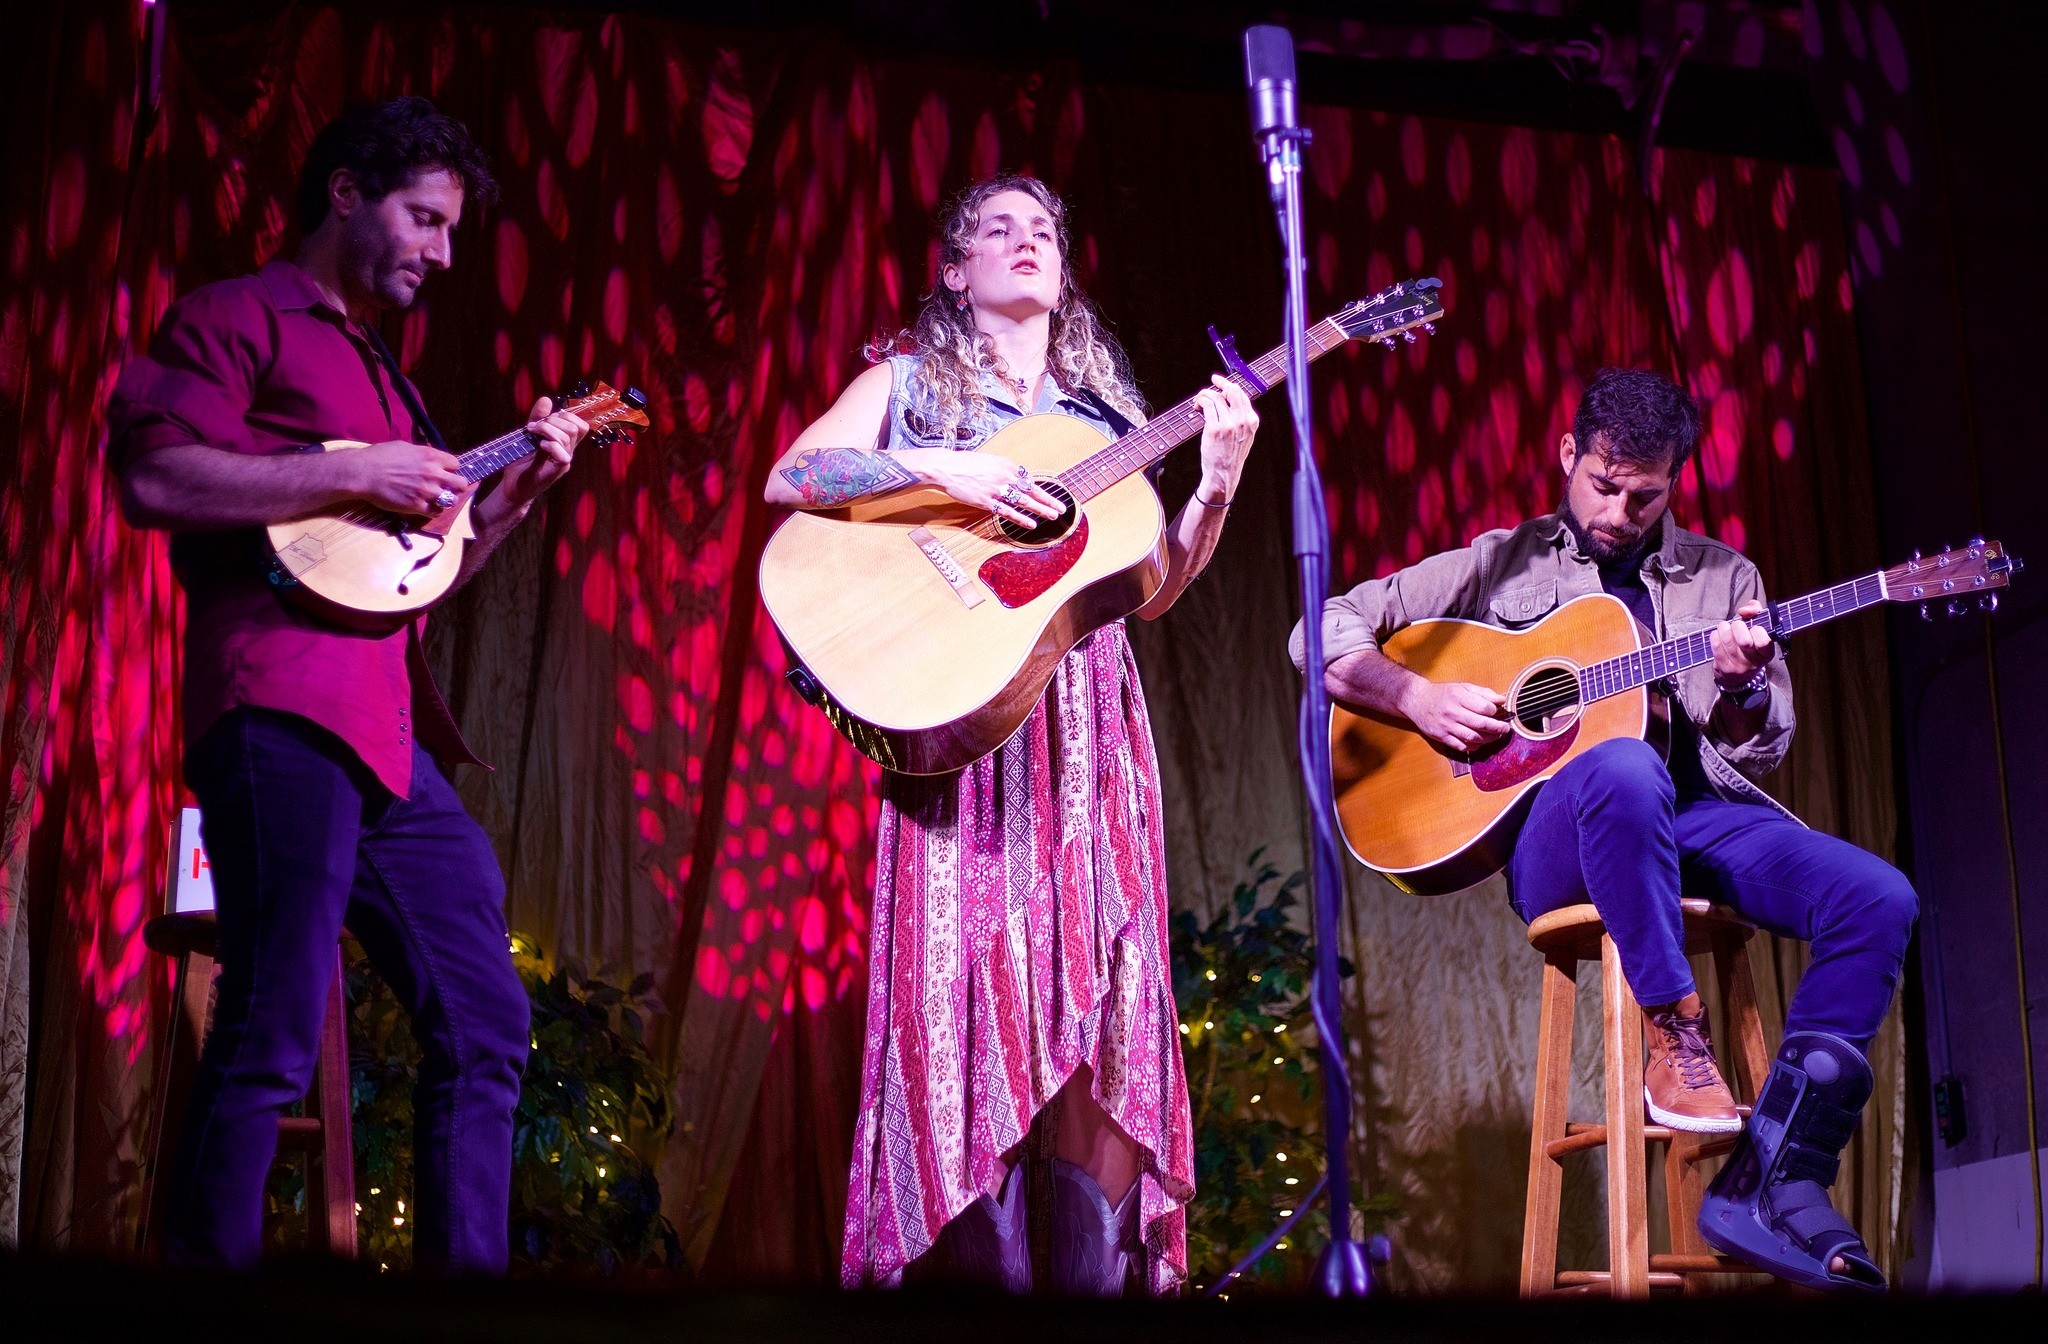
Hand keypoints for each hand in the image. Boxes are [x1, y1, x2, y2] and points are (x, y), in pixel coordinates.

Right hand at [350, 440, 469, 515]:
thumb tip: (430, 458)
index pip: (456, 464)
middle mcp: (433, 473)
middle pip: (461, 483)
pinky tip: (426, 507)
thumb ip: (423, 454)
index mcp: (431, 456)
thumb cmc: (380, 456)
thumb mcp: (405, 447)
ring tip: (437, 499)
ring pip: (451, 500)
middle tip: (448, 488)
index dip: (451, 469)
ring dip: (445, 500)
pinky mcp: (417, 506)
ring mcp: (426, 491)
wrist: (363, 472)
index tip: (445, 472)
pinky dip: (433, 511)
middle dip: (456, 486)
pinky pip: (436, 512)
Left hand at [497, 396, 591, 505]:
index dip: (567, 416)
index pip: (580, 425)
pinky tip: (539, 447)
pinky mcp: (557, 471)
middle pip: (575, 427)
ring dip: (547, 430)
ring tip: (532, 434)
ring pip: (568, 437)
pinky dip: (550, 445)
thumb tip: (546, 400)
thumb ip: (538, 418)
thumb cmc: (521, 463)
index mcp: (564, 443)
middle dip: (553, 420)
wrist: (512, 487)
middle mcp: (568, 451)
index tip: (546, 418)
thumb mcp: (528, 435)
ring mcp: (564, 462)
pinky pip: (564, 455)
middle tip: (534, 427)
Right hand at [903, 449, 1064, 528]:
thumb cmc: (965, 464)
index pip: (1028, 478)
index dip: (1039, 488)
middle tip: (1062, 507)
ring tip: (1053, 516)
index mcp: (1006, 464)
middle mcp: (1005, 476)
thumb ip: (1004, 469)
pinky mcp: (987, 501)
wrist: (946, 468)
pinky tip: (1032, 524)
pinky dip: (1021, 518)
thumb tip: (1015, 477)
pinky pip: (1008, 512)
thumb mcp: (989, 460)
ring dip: (1040, 509)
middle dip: (1049, 500)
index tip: (1049, 495)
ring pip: (1024, 501)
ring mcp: (996, 489)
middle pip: (1032, 490)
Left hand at [1194, 374, 1257, 502]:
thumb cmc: (1230, 456)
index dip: (1227, 385)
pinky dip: (1200, 401)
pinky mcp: (1214, 428)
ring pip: (1216, 397)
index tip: (1218, 381)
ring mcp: (1228, 424)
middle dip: (1218, 384)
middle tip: (1208, 387)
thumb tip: (1228, 398)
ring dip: (1204, 395)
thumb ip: (1241, 418)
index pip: (1241, 394)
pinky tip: (1197, 406)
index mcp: (1251, 421)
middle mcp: (1242, 420)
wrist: (1223, 474)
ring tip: (1198, 402)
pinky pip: (1207, 405)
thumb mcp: (1245, 436)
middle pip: (1231, 391)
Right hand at [1400, 679, 1510, 752]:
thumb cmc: (1442, 693)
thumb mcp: (1462, 687)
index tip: (1499, 712)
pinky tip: (1479, 742)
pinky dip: (1474, 747)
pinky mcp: (1442, 737)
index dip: (1495, 711)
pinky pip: (1461, 746)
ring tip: (1495, 736)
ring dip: (1488, 739)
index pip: (1484, 707)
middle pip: (1480, 724)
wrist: (1417, 701)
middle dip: (1497, 728)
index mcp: (1458, 697)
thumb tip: (1502, 700)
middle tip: (1505, 729)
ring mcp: (1446, 726)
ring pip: (1473, 737)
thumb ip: (1483, 693)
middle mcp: (1452, 712)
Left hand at [1711, 600, 1775, 686]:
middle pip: (1744, 641)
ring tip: (1724, 626)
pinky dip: (1715, 635)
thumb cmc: (1749, 644)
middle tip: (1736, 625)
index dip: (1757, 630)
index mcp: (1767, 654)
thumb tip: (1745, 610)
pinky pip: (1716, 646)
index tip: (1753, 626)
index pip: (1764, 641)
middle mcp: (1754, 663)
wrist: (1737, 676)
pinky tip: (1718, 634)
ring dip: (1724, 628)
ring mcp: (1738, 667)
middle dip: (1738, 626)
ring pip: (1727, 641)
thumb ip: (1756, 612)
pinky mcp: (1724, 668)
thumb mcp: (1758, 629)